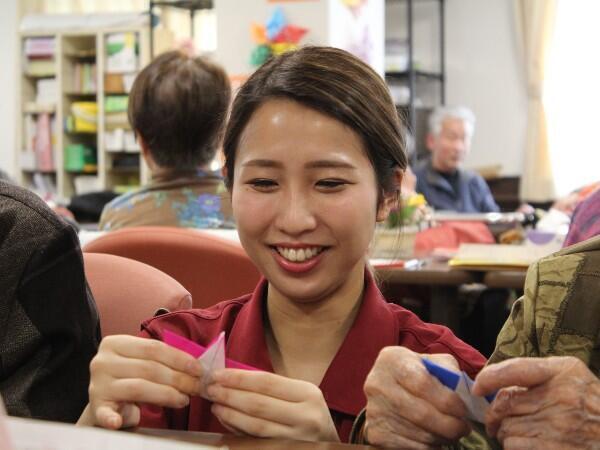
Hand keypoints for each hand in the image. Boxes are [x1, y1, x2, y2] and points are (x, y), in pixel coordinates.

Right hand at [78, 335, 203, 428]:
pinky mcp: (96, 406)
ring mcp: (97, 384)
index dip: (179, 358)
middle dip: (178, 378)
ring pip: (139, 387)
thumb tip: (195, 365)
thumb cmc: (130, 376)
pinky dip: (114, 418)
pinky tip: (127, 420)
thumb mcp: (142, 360)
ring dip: (167, 395)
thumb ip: (163, 359)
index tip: (198, 369)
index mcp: (115, 343)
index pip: (153, 347)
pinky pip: (105, 413)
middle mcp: (102, 361)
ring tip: (184, 399)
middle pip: (149, 368)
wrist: (106, 398)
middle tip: (196, 387)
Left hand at [206, 369, 339, 441]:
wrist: (327, 443)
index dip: (239, 378)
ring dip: (230, 414)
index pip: (266, 382)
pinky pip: (256, 440)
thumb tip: (231, 377)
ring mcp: (298, 439)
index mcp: (308, 394)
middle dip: (230, 395)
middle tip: (211, 389)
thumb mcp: (299, 395)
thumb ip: (271, 387)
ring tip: (215, 405)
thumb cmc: (307, 414)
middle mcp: (307, 416)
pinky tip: (227, 422)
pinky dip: (238, 430)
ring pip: (255, 426)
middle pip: (258, 404)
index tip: (218, 374)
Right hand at [363, 347, 470, 448]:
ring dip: (442, 437)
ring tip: (451, 432)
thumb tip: (463, 394)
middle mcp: (377, 384)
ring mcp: (374, 410)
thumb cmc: (416, 373)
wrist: (387, 390)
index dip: (449, 401)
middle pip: (421, 413)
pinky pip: (411, 447)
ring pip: (419, 434)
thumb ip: (448, 370)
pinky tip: (434, 437)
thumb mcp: (430, 362)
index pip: (423, 384)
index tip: (463, 410)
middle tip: (463, 428)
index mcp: (391, 360)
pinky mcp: (375, 433)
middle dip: (450, 425)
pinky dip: (429, 446)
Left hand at [472, 356, 599, 448]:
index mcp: (563, 372)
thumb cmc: (590, 404)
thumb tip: (496, 382)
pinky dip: (513, 446)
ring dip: (504, 432)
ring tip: (515, 433)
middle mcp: (561, 396)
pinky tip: (525, 445)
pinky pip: (514, 446)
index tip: (477, 388)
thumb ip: (537, 373)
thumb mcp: (571, 375)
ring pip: (507, 427)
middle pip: (505, 403)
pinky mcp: (554, 449)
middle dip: (494, 413)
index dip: (488, 378)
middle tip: (494, 420)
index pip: (515, 370)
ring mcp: (559, 425)